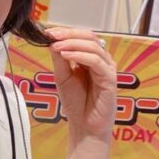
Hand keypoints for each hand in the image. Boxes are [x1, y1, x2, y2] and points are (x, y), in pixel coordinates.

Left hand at [45, 26, 116, 145]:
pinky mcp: (111, 79)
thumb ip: (60, 60)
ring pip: (93, 46)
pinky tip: (65, 56)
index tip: (47, 32)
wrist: (84, 126)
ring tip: (56, 46)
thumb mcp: (63, 77)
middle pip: (89, 37)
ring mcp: (108, 69)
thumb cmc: (76, 103)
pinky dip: (80, 56)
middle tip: (51, 35)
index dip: (65, 32)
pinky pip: (96, 61)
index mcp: (91, 58)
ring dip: (72, 44)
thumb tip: (52, 40)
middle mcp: (102, 61)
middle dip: (69, 34)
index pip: (82, 37)